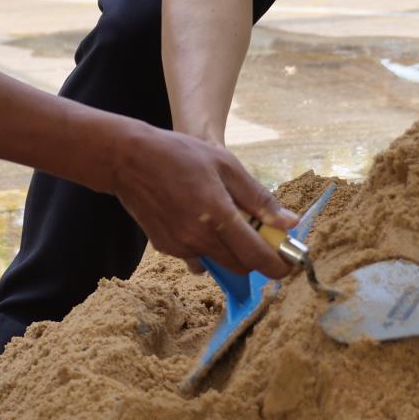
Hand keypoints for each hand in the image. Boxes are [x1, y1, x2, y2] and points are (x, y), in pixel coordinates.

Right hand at [109, 126, 295, 277]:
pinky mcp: (166, 247)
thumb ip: (258, 198)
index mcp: (218, 215)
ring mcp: (180, 246)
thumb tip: (290, 222)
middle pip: (241, 265)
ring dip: (230, 249)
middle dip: (256, 256)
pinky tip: (199, 219)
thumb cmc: (179, 154)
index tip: (289, 262)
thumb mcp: (225, 165)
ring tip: (223, 219)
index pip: (257, 256)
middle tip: (260, 233)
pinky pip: (196, 256)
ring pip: (219, 261)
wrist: (128, 159)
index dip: (278, 265)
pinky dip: (207, 245)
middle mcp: (199, 237)